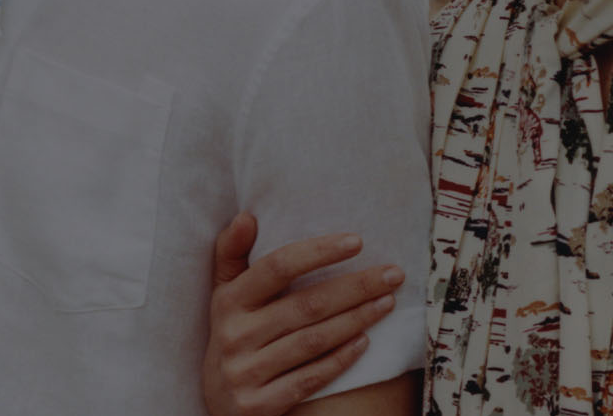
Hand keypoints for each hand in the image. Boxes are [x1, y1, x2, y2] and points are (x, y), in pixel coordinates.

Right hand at [201, 213, 407, 415]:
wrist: (219, 402)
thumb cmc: (234, 334)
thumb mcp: (225, 295)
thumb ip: (232, 254)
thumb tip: (247, 216)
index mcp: (228, 301)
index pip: (277, 267)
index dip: (318, 252)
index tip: (358, 241)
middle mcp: (234, 335)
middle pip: (306, 304)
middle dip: (355, 287)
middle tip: (393, 274)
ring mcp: (246, 373)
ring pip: (313, 340)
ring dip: (356, 319)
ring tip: (387, 302)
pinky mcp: (259, 405)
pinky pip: (309, 379)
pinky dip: (339, 360)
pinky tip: (365, 342)